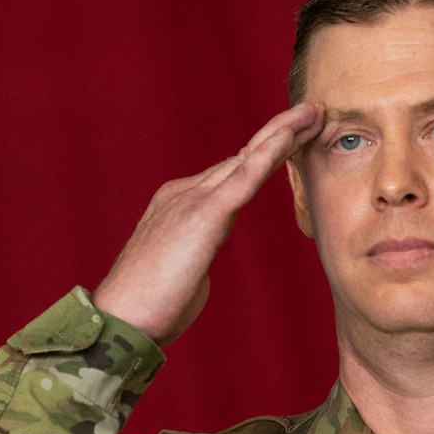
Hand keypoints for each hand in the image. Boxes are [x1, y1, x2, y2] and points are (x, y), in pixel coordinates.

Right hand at [93, 102, 324, 344]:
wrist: (122, 319)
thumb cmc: (150, 307)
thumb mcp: (182, 273)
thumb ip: (196, 253)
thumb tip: (204, 254)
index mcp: (180, 207)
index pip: (229, 176)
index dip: (262, 158)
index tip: (291, 143)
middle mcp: (185, 194)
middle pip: (241, 159)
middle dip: (279, 136)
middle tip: (311, 115)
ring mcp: (192, 200)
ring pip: (247, 158)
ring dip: (282, 134)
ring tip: (312, 114)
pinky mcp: (204, 214)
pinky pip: (245, 176)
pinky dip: (271, 153)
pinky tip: (292, 135)